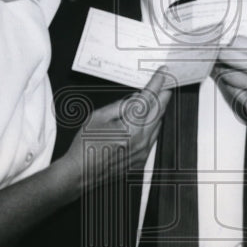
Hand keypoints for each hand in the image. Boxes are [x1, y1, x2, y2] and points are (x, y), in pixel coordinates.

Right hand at [65, 69, 171, 191]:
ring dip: (158, 111)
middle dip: (163, 95)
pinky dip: (152, 126)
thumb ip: (120, 105)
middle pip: (159, 112)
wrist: (80, 172)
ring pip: (158, 125)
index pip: (148, 99)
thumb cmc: (85, 145)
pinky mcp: (140, 160)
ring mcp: (142, 152)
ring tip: (156, 99)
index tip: (163, 73)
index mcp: (130, 128)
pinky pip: (152, 139)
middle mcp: (140, 141)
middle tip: (166, 83)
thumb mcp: (98, 117)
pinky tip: (147, 120)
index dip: (157, 83)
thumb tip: (136, 98)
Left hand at [213, 36, 246, 131]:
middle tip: (213, 58)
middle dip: (218, 57)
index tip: (221, 46)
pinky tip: (232, 85)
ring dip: (220, 72)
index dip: (226, 44)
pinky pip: (231, 90)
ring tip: (220, 71)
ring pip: (225, 73)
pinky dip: (229, 87)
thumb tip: (232, 50)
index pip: (236, 41)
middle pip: (226, 55)